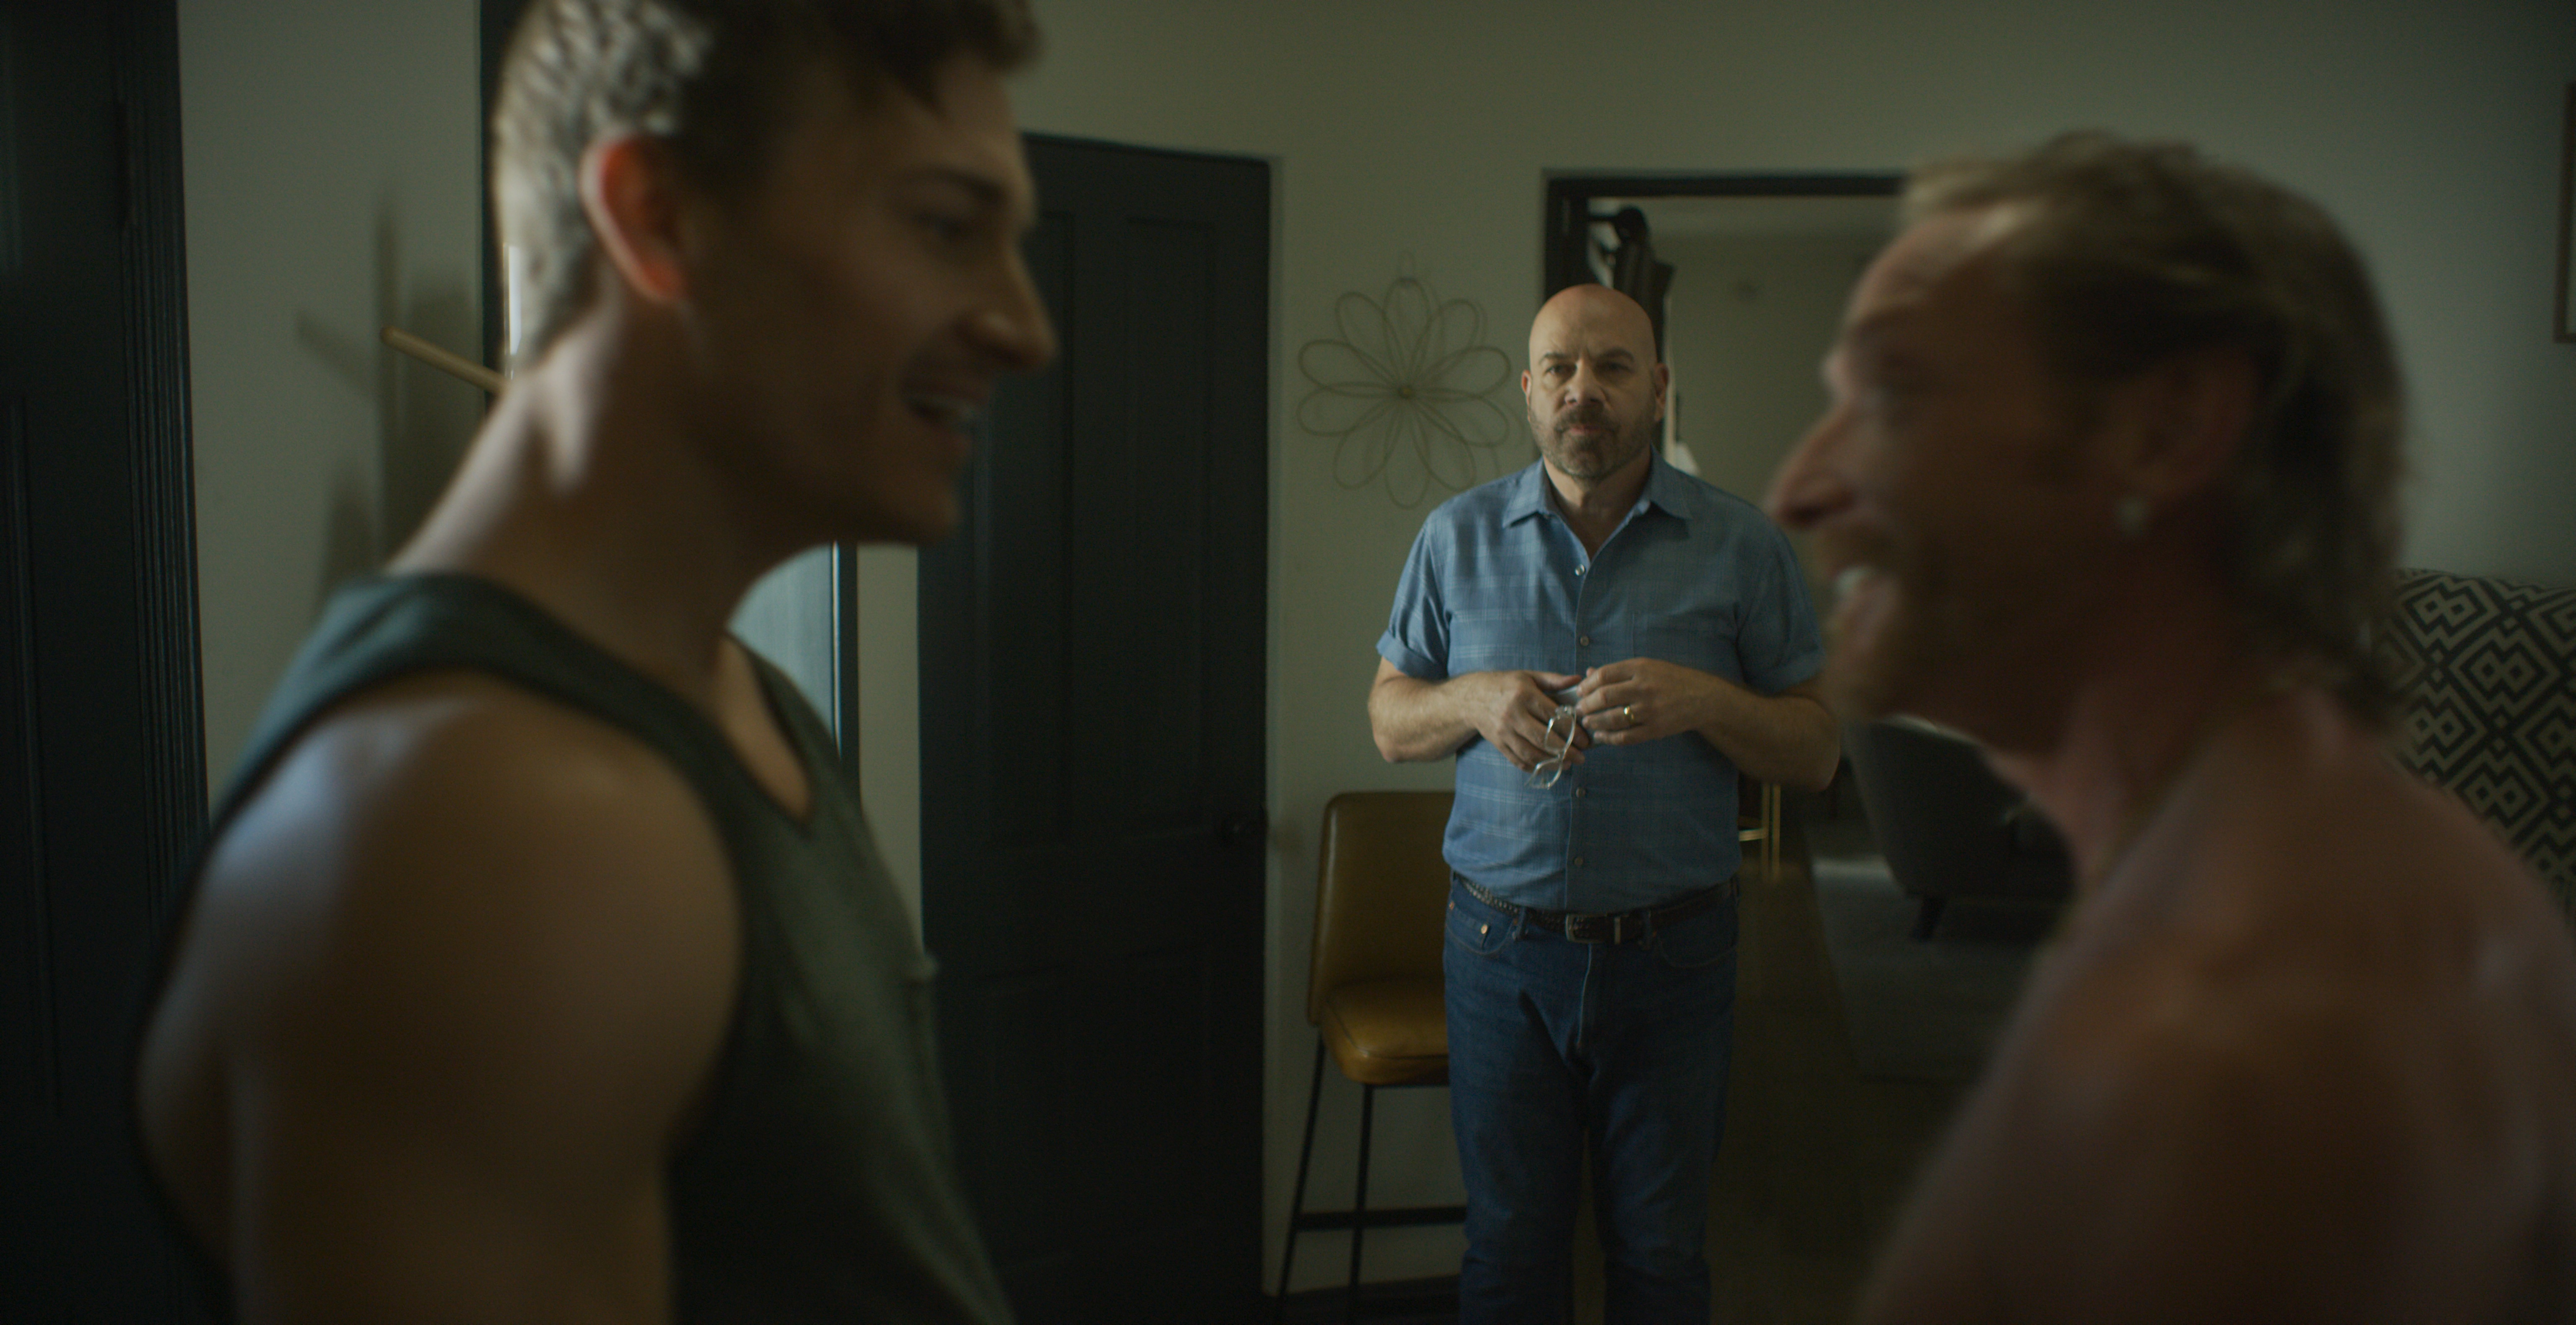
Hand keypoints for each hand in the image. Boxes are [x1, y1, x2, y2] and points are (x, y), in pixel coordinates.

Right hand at [1464, 670, 1585, 771]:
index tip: (1585, 740)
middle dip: (1565, 750)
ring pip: (1530, 752)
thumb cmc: (1506, 685)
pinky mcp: (1498, 743)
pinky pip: (1517, 759)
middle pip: (1543, 737)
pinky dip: (1533, 766)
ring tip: (1567, 764)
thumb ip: (1554, 680)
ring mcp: (1504, 731)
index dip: (1572, 730)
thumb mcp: (1529, 676)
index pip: (1553, 716)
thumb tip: (1579, 680)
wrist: (1472, 697)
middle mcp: (1513, 714)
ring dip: (1551, 762)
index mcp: (1524, 695)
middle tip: (1581, 757)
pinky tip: (1547, 766)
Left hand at [1575, 658, 1726, 746]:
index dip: (1587, 685)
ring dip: (1594, 722)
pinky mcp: (1655, 729)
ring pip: (1612, 718)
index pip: (1604, 675)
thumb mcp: (1648, 667)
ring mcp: (1650, 710)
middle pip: (1604, 696)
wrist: (1703, 697)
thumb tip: (1589, 673)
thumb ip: (1619, 671)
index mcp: (1641, 668)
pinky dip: (1609, 738)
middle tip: (1579, 709)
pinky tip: (1601, 736)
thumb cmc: (1672, 679)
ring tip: (1587, 722)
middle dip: (1586, 704)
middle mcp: (1644, 688)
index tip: (1580, 691)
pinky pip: (1626, 737)